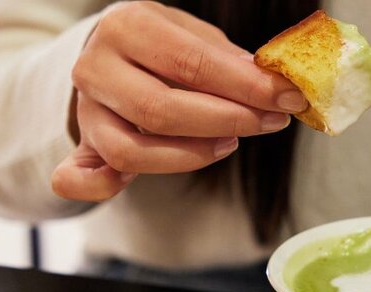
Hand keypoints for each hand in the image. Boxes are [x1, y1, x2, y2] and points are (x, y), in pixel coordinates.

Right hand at [51, 1, 306, 200]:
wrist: (111, 52)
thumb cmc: (164, 47)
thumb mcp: (195, 37)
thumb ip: (228, 61)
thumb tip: (270, 85)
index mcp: (126, 27)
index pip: (191, 64)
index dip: (246, 87)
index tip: (289, 99)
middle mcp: (96, 67)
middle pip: (161, 110)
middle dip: (227, 121)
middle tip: (269, 123)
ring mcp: (86, 110)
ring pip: (133, 149)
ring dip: (191, 155)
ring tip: (230, 143)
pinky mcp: (86, 144)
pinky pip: (81, 175)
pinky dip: (95, 186)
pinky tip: (117, 186)